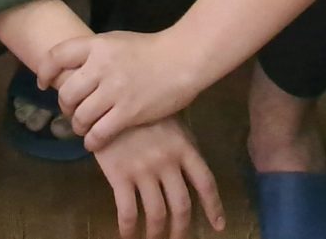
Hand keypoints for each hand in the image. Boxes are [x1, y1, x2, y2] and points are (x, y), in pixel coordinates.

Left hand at [50, 29, 204, 149]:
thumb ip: (95, 53)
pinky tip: (95, 141)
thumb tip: (72, 69)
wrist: (182, 59)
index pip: (57, 56)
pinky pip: (98, 133)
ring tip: (84, 127)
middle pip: (66, 93)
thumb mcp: (117, 41)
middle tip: (72, 111)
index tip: (43, 84)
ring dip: (78, 126)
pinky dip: (92, 141)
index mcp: (97, 45)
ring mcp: (114, 90)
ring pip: (80, 116)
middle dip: (65, 106)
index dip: (44, 72)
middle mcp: (101, 67)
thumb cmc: (150, 50)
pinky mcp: (128, 112)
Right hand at [91, 116, 225, 238]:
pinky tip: (128, 235)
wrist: (107, 100)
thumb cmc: (141, 112)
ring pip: (157, 213)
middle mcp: (167, 162)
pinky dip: (129, 229)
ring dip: (156, 233)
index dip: (213, 207)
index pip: (205, 182)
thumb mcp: (170, 123)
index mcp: (183, 148)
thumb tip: (193, 175)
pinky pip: (128, 212)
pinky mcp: (120, 175)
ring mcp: (143, 170)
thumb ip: (182, 148)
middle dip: (181, 229)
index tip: (218, 225)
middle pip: (181, 205)